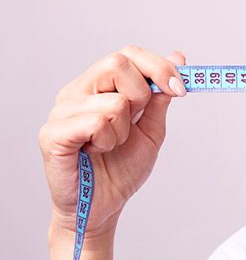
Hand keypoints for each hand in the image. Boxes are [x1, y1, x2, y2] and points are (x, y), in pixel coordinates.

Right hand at [39, 45, 186, 237]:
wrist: (103, 206)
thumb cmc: (121, 168)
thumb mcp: (152, 128)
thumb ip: (161, 95)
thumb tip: (178, 56)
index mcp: (98, 86)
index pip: (128, 54)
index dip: (158, 67)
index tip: (179, 89)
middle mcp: (77, 91)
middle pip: (117, 63)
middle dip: (141, 96)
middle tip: (136, 122)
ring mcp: (61, 111)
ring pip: (113, 101)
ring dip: (124, 131)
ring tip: (110, 145)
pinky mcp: (52, 134)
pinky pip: (95, 123)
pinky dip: (107, 141)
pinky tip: (96, 151)